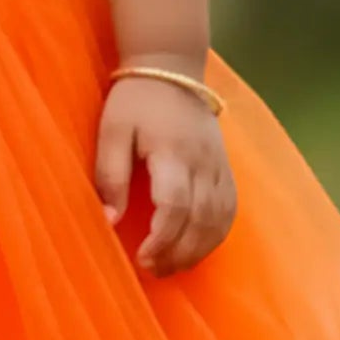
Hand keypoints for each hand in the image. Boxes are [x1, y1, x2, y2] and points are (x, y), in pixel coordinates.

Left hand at [93, 76, 236, 276]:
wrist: (172, 68)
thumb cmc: (134, 101)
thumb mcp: (112, 132)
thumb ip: (111, 175)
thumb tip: (110, 220)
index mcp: (173, 153)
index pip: (175, 205)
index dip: (162, 238)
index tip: (142, 258)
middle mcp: (203, 163)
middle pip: (201, 219)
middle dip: (179, 252)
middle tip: (154, 271)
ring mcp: (219, 166)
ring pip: (220, 218)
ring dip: (199, 249)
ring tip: (173, 267)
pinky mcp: (225, 167)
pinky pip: (230, 209)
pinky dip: (217, 234)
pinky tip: (198, 249)